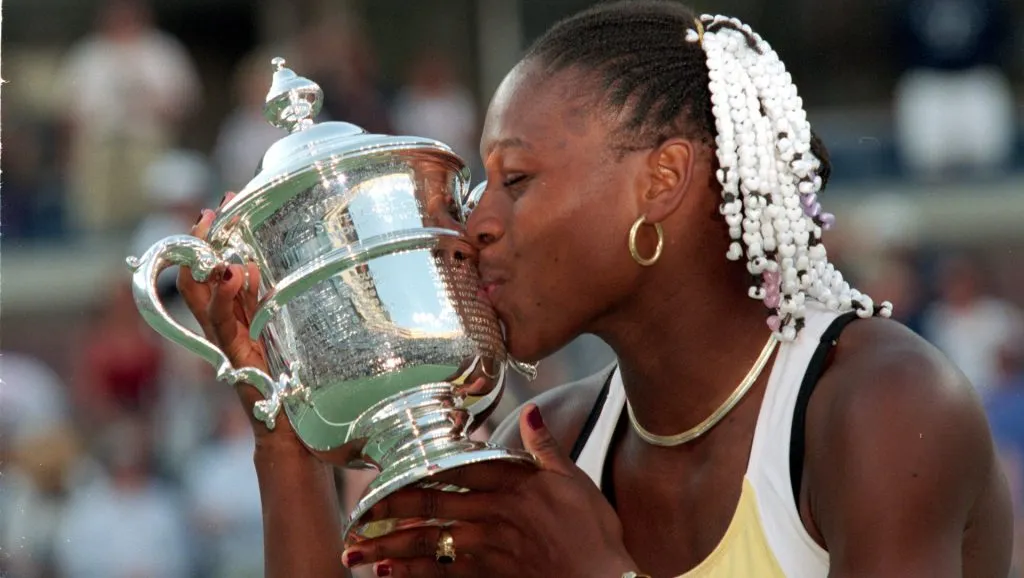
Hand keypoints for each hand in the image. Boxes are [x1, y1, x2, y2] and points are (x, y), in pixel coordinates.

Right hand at [176, 193, 299, 446]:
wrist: (288, 433)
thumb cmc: (291, 387)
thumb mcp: (284, 334)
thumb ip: (270, 304)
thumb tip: (263, 262)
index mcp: (238, 320)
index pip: (217, 271)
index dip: (214, 239)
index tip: (223, 205)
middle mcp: (226, 329)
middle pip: (199, 278)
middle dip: (197, 243)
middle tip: (209, 210)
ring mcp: (227, 343)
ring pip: (203, 296)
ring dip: (206, 261)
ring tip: (212, 231)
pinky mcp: (236, 357)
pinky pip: (224, 323)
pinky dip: (226, 296)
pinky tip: (235, 271)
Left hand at [342, 405, 636, 577]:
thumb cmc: (594, 534)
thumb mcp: (576, 481)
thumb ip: (546, 447)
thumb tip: (530, 410)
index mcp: (514, 483)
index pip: (457, 468)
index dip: (420, 467)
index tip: (388, 468)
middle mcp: (493, 512)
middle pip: (431, 504)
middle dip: (388, 508)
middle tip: (354, 513)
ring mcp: (488, 546)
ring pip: (428, 540)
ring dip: (388, 545)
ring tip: (354, 551)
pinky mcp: (489, 576)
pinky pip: (442, 573)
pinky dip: (412, 572)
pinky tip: (388, 572)